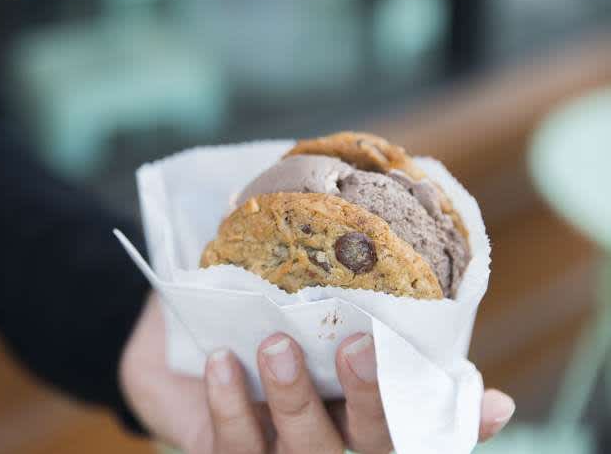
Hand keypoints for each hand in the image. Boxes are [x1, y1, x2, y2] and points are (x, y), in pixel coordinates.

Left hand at [120, 293, 514, 452]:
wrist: (168, 342)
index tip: (494, 400)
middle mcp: (330, 436)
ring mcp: (278, 452)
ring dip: (294, 399)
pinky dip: (230, 404)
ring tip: (276, 343)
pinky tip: (223, 361)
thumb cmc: (247, 312)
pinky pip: (234, 446)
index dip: (462, 423)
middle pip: (373, 445)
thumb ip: (334, 280)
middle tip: (358, 344)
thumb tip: (381, 229)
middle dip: (371, 398)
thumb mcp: (289, 293)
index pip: (419, 424)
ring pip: (305, 452)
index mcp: (356, 404)